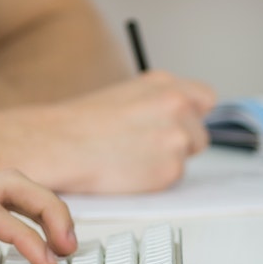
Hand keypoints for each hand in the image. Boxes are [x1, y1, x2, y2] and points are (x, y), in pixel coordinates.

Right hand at [15, 72, 214, 193]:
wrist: (57, 145)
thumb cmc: (79, 124)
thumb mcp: (123, 96)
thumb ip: (156, 104)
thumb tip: (173, 119)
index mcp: (164, 84)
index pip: (204, 99)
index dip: (190, 116)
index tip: (177, 125)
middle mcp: (177, 106)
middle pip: (199, 133)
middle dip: (178, 142)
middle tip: (144, 147)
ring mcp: (177, 137)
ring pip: (186, 157)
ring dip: (166, 161)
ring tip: (129, 158)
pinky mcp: (171, 169)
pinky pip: (172, 179)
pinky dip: (153, 179)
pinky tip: (126, 171)